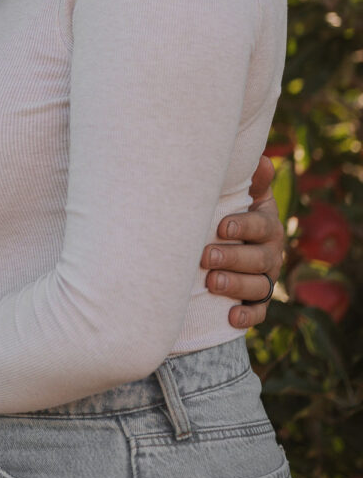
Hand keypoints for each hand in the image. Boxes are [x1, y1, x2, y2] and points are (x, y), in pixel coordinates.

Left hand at [201, 154, 285, 329]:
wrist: (226, 243)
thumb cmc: (231, 213)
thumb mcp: (243, 196)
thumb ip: (251, 181)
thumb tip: (260, 160)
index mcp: (267, 226)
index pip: (261, 226)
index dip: (244, 226)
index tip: (221, 226)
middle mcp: (271, 254)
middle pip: (258, 259)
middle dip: (233, 258)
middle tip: (207, 256)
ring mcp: (265, 279)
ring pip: (258, 287)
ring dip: (236, 286)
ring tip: (211, 283)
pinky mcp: (256, 303)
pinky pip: (258, 314)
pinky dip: (247, 317)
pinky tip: (231, 317)